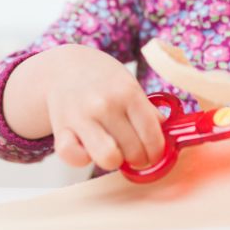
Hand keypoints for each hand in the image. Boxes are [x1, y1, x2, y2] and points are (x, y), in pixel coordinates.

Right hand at [29, 45, 165, 170]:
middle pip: (133, 151)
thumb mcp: (130, 87)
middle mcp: (105, 104)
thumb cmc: (103, 80)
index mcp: (127, 92)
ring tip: (115, 152)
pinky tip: (89, 149)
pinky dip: (84, 159)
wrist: (64, 68)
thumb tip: (168, 140)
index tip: (154, 153)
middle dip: (138, 158)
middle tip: (135, 153)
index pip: (152, 135)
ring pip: (108, 159)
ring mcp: (82, 117)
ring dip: (115, 161)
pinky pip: (75, 158)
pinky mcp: (61, 129)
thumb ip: (148, 112)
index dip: (157, 151)